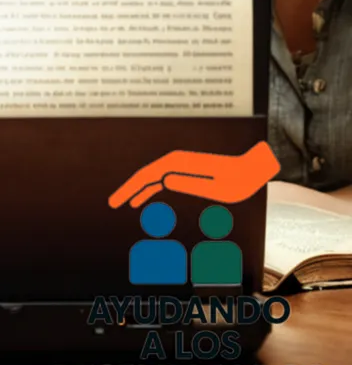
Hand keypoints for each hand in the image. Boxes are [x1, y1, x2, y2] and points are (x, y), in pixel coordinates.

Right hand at [109, 141, 280, 208]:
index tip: (117, 202)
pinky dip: (149, 188)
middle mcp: (176, 161)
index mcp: (180, 164)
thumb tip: (162, 180)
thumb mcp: (217, 187)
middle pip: (144, 175)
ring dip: (136, 189)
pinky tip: (143, 198)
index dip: (129, 189)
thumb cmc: (238, 181)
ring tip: (124, 203)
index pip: (146, 176)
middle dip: (127, 189)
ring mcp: (180, 165)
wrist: (251, 171)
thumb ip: (189, 183)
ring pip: (150, 177)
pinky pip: (160, 179)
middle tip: (113, 203)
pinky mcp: (185, 170)